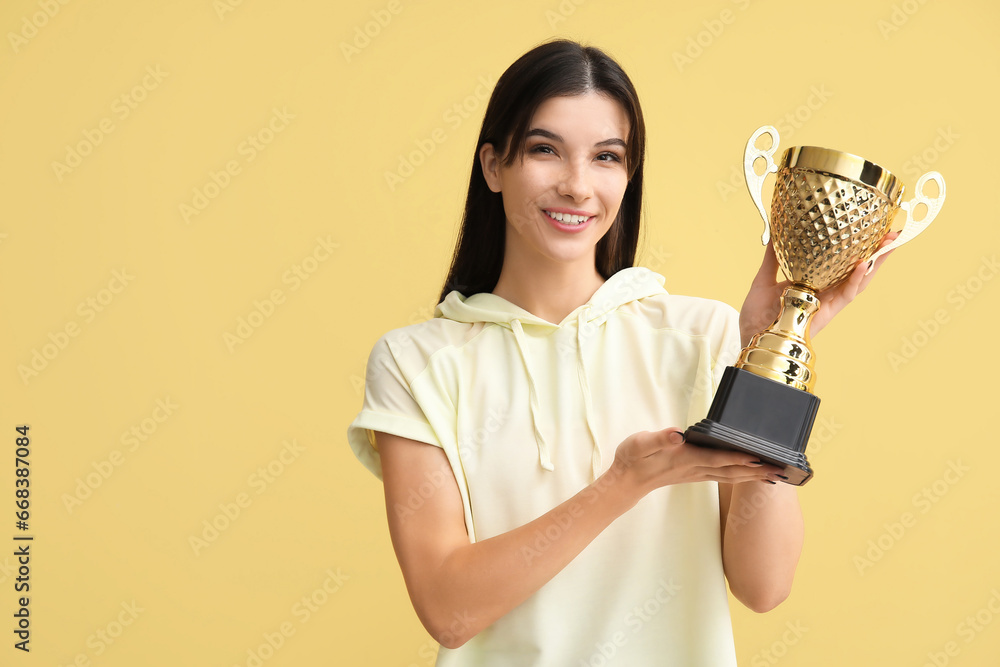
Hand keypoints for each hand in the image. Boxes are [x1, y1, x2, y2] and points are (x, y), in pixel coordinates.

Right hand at [607, 428, 782, 500]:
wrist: (627, 480)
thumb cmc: (633, 459)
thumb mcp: (640, 444)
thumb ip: (659, 439)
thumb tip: (676, 434)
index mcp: (684, 459)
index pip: (716, 459)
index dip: (737, 458)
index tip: (758, 458)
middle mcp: (694, 469)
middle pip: (731, 472)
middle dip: (756, 471)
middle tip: (780, 470)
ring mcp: (696, 474)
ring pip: (731, 477)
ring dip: (753, 476)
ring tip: (775, 475)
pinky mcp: (696, 474)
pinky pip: (724, 477)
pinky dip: (742, 477)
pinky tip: (752, 475)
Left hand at [738, 232, 899, 344]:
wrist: (752, 336)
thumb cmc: (758, 315)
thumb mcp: (764, 280)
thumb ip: (772, 259)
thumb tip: (774, 236)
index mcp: (814, 284)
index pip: (841, 263)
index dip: (857, 248)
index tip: (870, 229)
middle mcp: (826, 293)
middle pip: (857, 271)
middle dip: (877, 253)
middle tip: (893, 233)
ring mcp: (828, 303)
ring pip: (859, 282)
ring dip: (876, 263)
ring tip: (890, 243)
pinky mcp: (827, 313)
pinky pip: (845, 295)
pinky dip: (855, 279)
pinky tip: (863, 264)